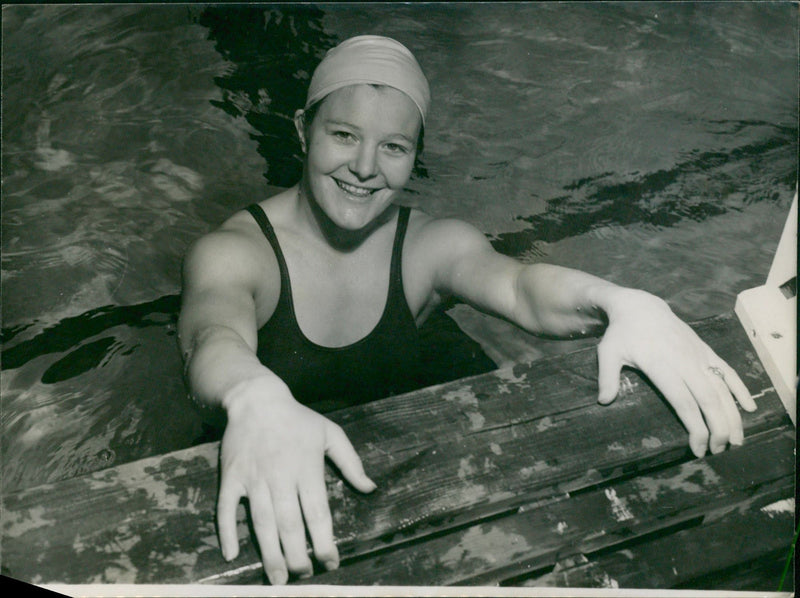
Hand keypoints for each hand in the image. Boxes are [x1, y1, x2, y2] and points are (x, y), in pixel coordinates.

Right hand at [216, 376, 375, 584]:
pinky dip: (227, 531)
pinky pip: (226, 508)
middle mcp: (280, 476)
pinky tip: (232, 554)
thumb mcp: (330, 433)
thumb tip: (370, 488)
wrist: (256, 399)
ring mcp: (253, 478)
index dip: (325, 541)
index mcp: (307, 468)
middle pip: (290, 524)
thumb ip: (351, 462)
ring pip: (261, 522)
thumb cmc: (297, 419)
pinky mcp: (231, 476)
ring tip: (277, 579)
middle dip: (298, 555)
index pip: (318, 512)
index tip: (331, 563)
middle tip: (303, 576)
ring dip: (269, 553)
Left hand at [595, 289, 756, 456]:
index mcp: (661, 365)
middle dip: (718, 428)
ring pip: (722, 388)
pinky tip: (750, 407)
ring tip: (738, 440)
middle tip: (720, 451)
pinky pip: (728, 370)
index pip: (684, 402)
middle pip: (708, 399)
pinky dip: (740, 388)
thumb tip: (603, 401)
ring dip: (732, 415)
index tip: (698, 449)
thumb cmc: (622, 333)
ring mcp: (698, 355)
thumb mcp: (608, 352)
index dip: (695, 427)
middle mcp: (685, 361)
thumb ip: (607, 377)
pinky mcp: (706, 350)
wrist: (640, 306)